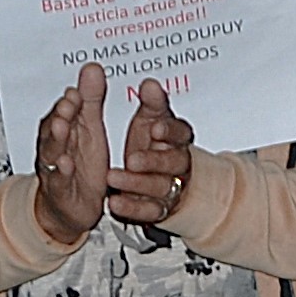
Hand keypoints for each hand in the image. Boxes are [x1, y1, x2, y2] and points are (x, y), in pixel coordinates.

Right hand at [31, 67, 113, 248]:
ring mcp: (56, 167)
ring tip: (63, 126)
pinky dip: (61, 172)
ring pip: (53, 151)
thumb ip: (90, 100)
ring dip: (57, 139)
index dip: (72, 100)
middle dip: (62, 114)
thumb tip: (92, 68)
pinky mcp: (60, 189)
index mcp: (65, 128)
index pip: (66, 110)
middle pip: (56, 127)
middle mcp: (56, 145)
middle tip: (70, 103)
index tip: (78, 90)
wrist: (69, 206)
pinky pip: (59, 180)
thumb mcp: (89, 129)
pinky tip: (67, 164)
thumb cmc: (80, 163)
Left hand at [107, 80, 195, 229]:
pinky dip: (132, 208)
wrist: (161, 179)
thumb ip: (151, 103)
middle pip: (174, 163)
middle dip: (154, 161)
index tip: (155, 128)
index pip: (182, 134)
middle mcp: (178, 164)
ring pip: (160, 187)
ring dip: (137, 184)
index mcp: (178, 139)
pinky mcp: (158, 209)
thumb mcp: (151, 121)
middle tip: (132, 159)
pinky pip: (149, 212)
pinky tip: (115, 202)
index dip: (170, 131)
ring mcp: (169, 188)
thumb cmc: (153, 145)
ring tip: (113, 178)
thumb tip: (150, 84)